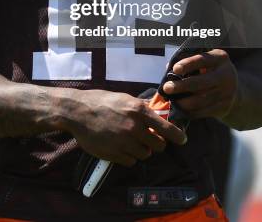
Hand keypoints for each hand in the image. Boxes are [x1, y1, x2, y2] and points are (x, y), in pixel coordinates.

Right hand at [66, 89, 186, 166]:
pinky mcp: (114, 154)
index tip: (183, 140)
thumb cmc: (101, 101)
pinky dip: (129, 156)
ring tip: (130, 141)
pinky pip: (130, 161)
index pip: (167, 128)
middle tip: (149, 139)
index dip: (177, 136)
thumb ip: (141, 107)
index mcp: (139, 111)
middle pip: (158, 146)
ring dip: (141, 150)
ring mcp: (124, 143)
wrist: (78, 112)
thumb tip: (158, 113)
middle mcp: (134, 128)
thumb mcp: (124, 98)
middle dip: (156, 144)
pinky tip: (120, 147)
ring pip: (145, 155)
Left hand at [162, 49, 237, 119]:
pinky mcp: (224, 108)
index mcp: (220, 58)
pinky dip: (189, 111)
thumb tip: (168, 68)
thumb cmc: (211, 70)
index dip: (188, 64)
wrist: (235, 89)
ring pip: (201, 100)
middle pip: (201, 82)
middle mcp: (226, 75)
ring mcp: (227, 93)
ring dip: (183, 102)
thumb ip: (189, 61)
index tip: (175, 69)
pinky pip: (203, 111)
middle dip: (182, 86)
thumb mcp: (206, 61)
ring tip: (172, 100)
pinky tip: (180, 109)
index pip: (203, 60)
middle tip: (167, 88)